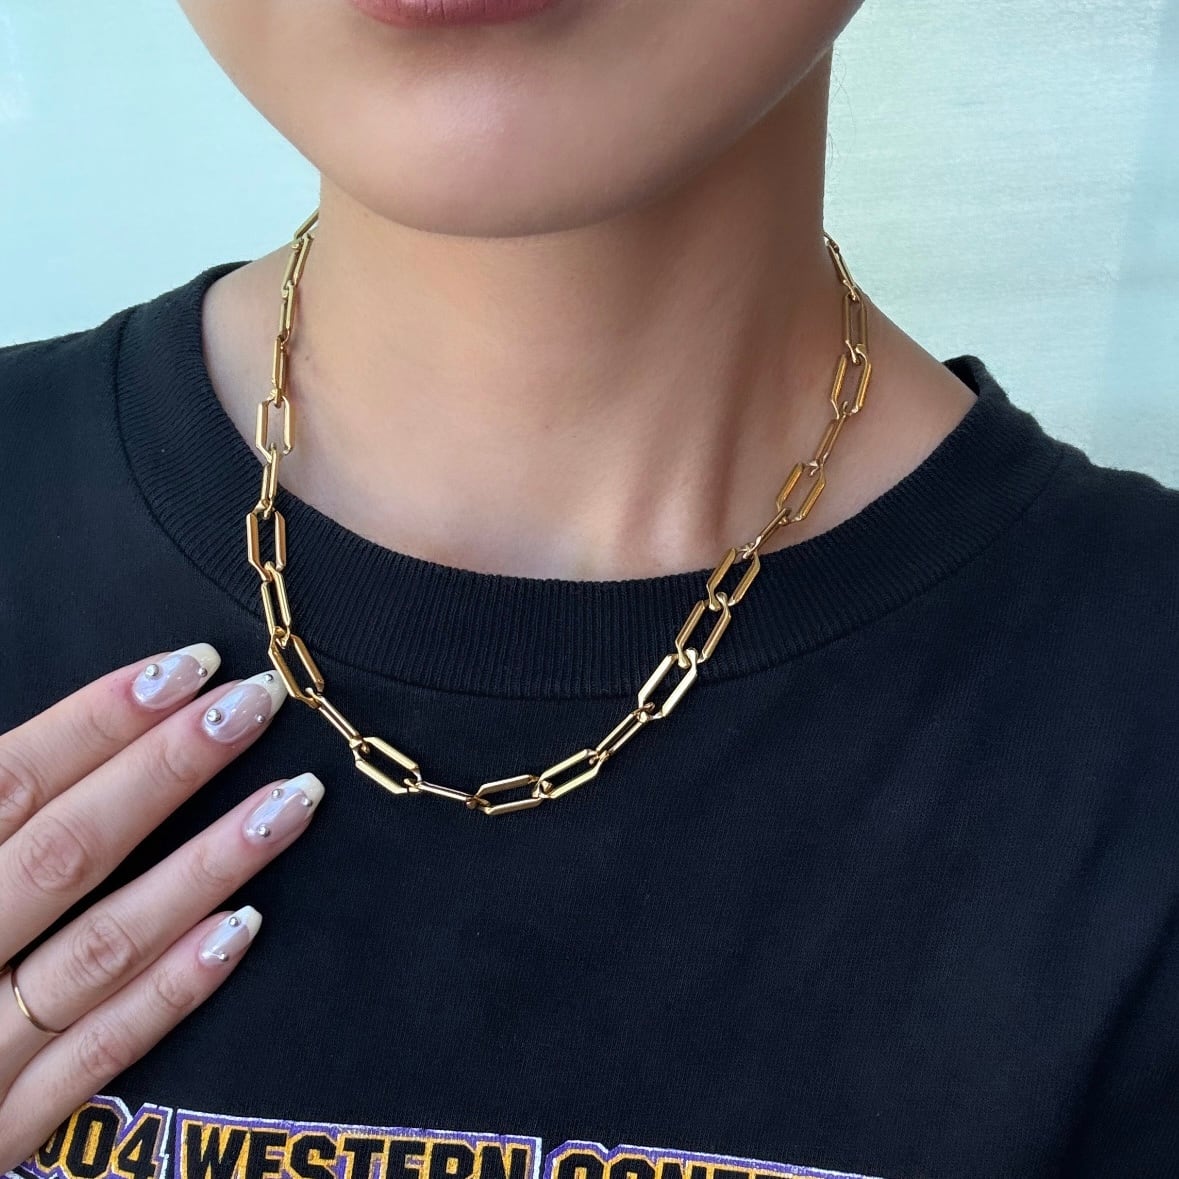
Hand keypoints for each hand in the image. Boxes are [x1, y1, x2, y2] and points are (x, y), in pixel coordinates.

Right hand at [0, 644, 322, 1171]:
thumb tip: (43, 742)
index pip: (9, 781)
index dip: (100, 719)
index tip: (188, 667)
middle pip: (68, 849)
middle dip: (168, 769)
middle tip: (256, 706)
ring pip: (103, 942)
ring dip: (205, 866)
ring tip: (292, 800)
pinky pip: (97, 1051)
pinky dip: (171, 989)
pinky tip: (244, 927)